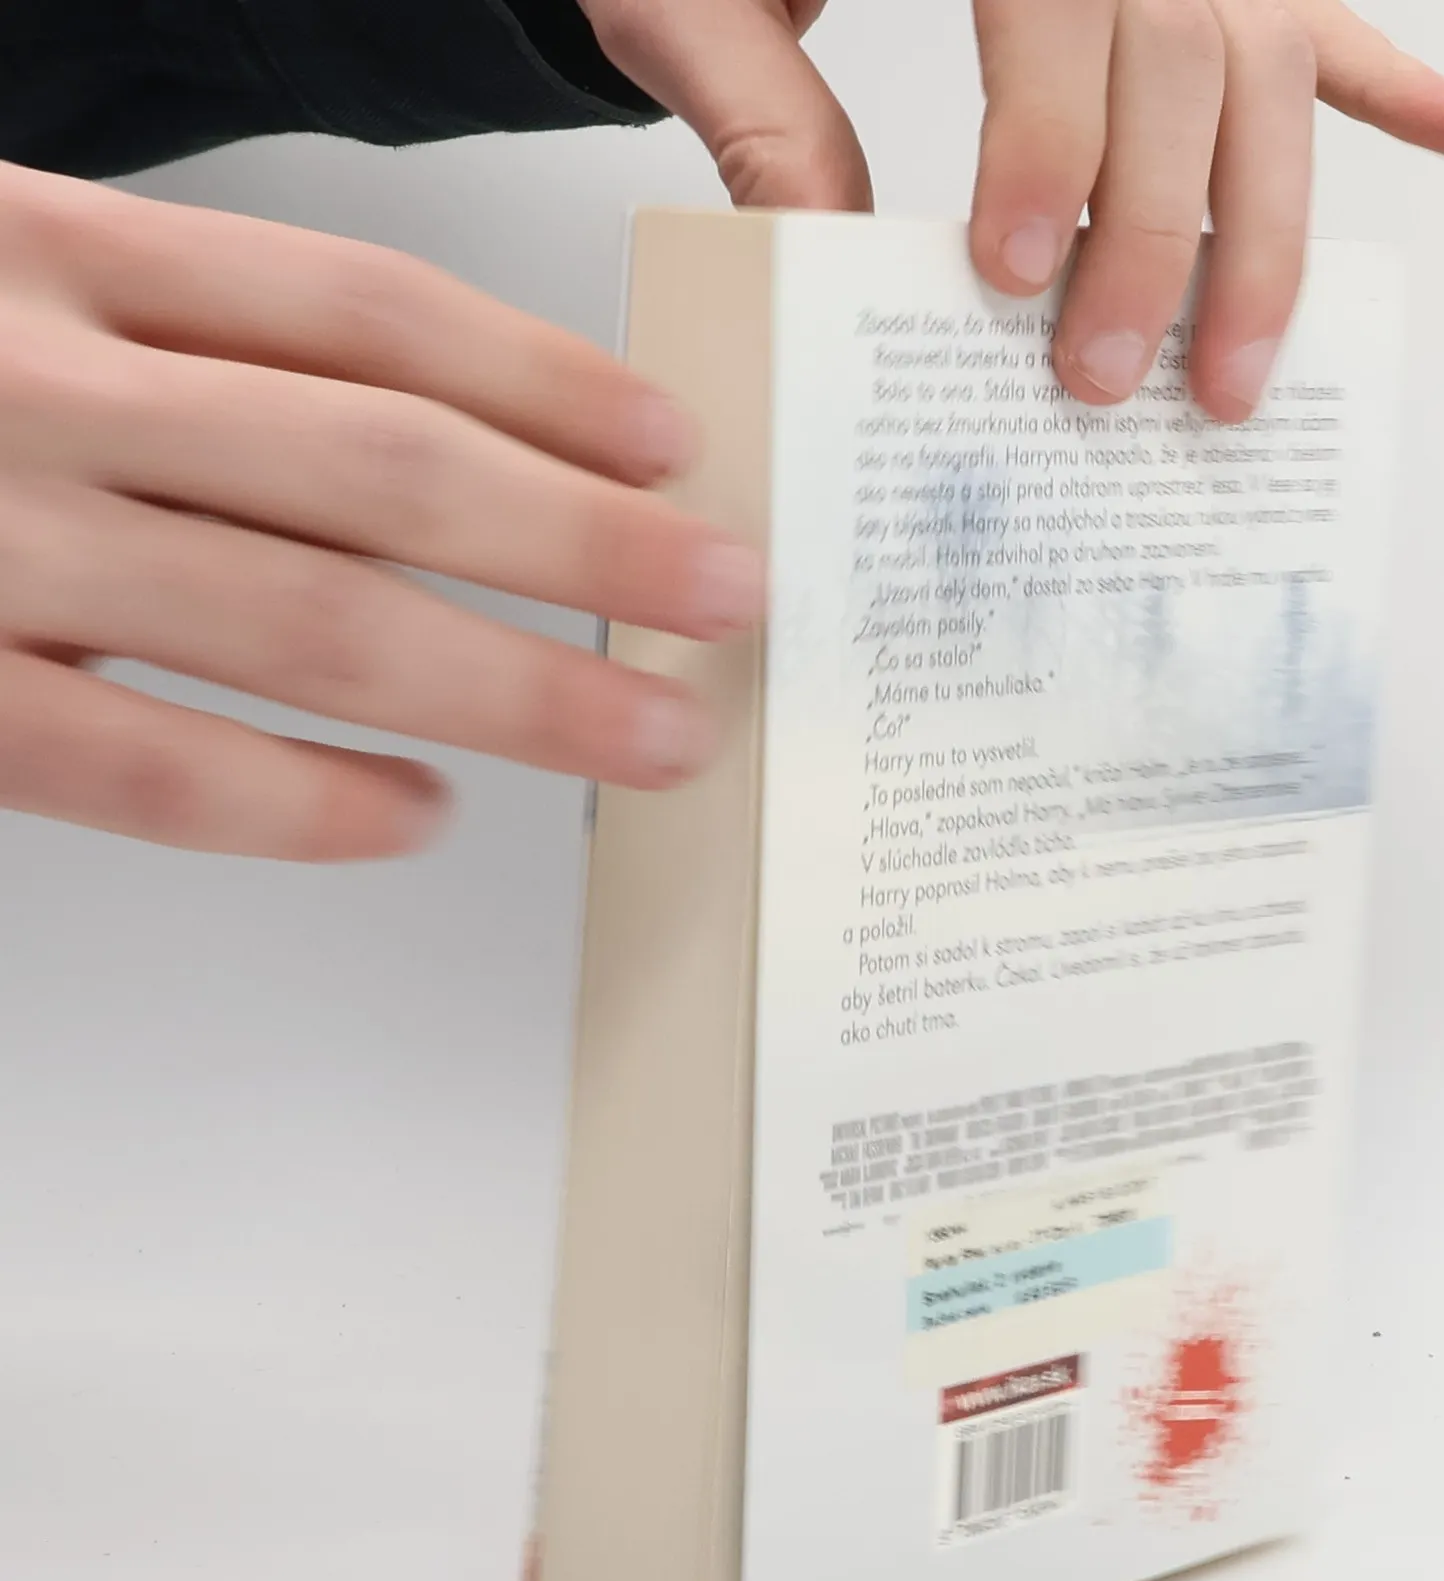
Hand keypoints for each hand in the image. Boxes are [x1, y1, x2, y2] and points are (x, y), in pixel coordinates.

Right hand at [0, 163, 760, 860]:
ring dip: (516, 689)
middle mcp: (41, 391)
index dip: (543, 383)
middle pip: (382, 464)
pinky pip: (156, 772)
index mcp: (59, 256)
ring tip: (648, 730)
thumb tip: (405, 450)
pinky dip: (309, 800)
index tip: (669, 446)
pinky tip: (421, 810)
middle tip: (725, 598)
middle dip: (586, 544)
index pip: (359, 310)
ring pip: (311, 621)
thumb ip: (157, 348)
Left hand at [579, 0, 1443, 419]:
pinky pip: (1325, 22)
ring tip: (1241, 374)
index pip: (1054, 16)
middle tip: (1113, 382)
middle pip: (1185, 63)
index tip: (1014, 275)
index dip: (1049, 145)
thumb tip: (838, 262)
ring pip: (1265, 71)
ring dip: (1265, 232)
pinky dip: (1396, 84)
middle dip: (1157, 237)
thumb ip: (761, 110)